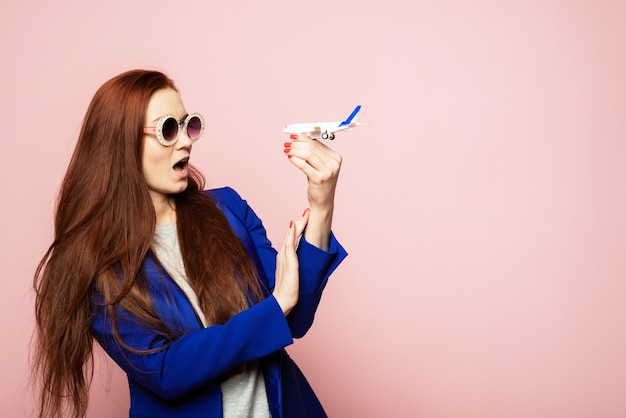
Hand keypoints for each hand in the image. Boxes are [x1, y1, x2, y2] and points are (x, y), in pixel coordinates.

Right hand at [273, 209, 309, 315]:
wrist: (282, 302)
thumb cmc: (288, 292)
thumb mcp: (294, 276)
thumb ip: (296, 268)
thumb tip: (302, 264)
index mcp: (285, 258)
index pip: (292, 239)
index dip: (298, 229)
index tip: (303, 219)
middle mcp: (283, 255)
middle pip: (292, 234)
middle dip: (300, 222)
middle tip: (306, 211)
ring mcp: (285, 258)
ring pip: (291, 236)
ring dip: (298, 224)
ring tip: (304, 214)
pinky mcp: (289, 263)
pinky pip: (290, 245)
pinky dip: (291, 234)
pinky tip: (294, 226)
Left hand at [284, 134, 341, 249]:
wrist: (323, 202)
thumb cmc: (320, 182)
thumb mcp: (320, 166)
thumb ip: (314, 152)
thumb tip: (300, 137)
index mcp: (336, 158)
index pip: (318, 143)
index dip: (304, 137)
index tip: (294, 135)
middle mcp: (334, 164)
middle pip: (312, 147)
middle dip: (297, 143)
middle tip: (288, 144)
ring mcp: (328, 172)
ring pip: (307, 154)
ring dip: (294, 150)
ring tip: (287, 150)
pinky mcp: (319, 178)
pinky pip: (303, 164)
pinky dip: (295, 159)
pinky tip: (290, 158)